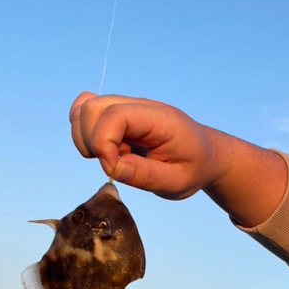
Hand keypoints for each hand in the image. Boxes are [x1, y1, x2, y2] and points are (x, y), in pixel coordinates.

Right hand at [69, 91, 287, 225]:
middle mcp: (139, 106)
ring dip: (86, 137)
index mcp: (158, 119)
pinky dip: (86, 133)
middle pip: (91, 106)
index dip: (103, 143)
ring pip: (84, 107)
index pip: (115, 115)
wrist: (204, 155)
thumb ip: (146, 176)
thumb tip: (112, 167)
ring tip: (113, 156)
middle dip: (91, 141)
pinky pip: (87, 113)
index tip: (113, 169)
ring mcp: (127, 108)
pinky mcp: (119, 114)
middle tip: (115, 163)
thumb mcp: (177, 182)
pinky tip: (108, 151)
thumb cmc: (193, 168)